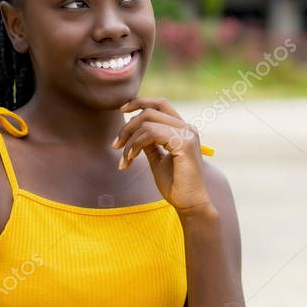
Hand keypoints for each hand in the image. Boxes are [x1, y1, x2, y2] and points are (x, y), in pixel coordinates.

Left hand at [113, 97, 212, 214]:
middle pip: (150, 111)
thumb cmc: (175, 185)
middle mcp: (187, 128)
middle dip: (127, 126)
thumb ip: (149, 142)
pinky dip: (136, 144)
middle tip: (115, 145)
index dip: (140, 102)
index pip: (160, 104)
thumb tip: (135, 130)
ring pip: (147, 122)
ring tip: (124, 159)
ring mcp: (187, 134)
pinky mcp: (184, 143)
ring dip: (129, 140)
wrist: (190, 204)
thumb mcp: (158, 159)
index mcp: (183, 129)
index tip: (121, 110)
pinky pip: (151, 133)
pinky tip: (131, 158)